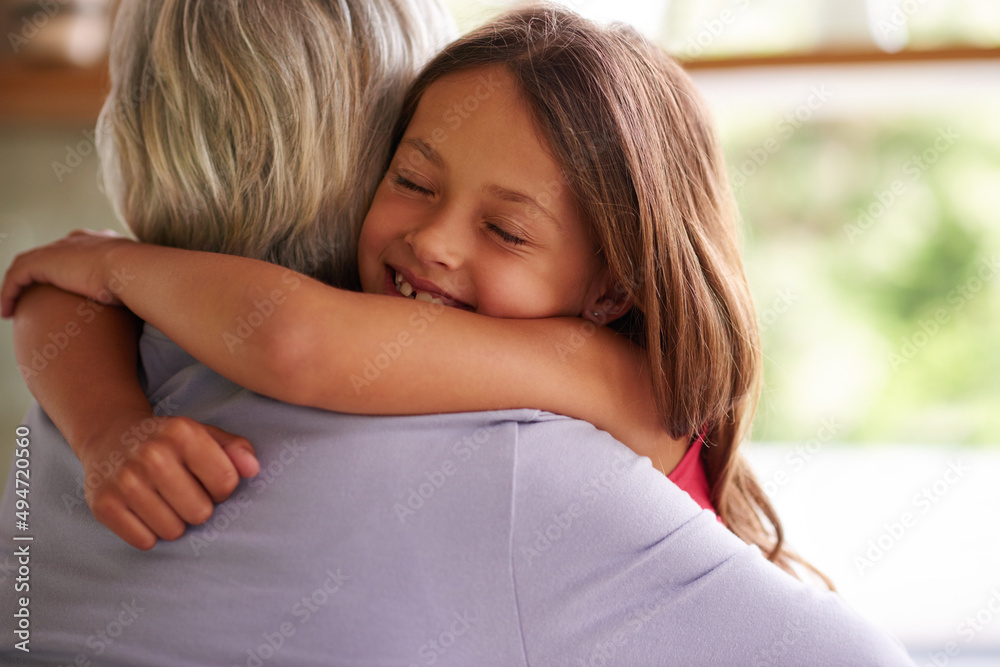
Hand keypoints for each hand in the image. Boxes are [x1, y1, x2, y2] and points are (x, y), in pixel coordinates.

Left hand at [1, 229, 133, 317]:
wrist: (137, 269)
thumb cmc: (146, 282)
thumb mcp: (141, 283)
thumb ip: (136, 290)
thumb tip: (145, 308)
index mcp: (104, 243)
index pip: (78, 250)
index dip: (67, 267)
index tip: (64, 286)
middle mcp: (80, 241)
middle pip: (50, 255)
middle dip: (38, 273)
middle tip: (32, 295)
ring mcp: (61, 249)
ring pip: (27, 266)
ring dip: (16, 287)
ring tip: (11, 308)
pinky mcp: (45, 261)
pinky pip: (16, 277)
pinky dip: (8, 293)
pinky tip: (6, 312)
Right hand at [80, 414, 259, 549]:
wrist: (110, 437)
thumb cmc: (169, 442)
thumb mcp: (204, 434)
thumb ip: (235, 449)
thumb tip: (253, 470)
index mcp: (182, 433)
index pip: (226, 483)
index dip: (222, 488)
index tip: (208, 481)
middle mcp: (152, 455)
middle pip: (201, 513)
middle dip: (198, 508)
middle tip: (184, 493)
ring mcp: (125, 481)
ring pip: (173, 531)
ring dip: (174, 522)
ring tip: (164, 501)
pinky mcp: (103, 504)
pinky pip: (144, 541)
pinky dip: (149, 533)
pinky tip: (144, 511)